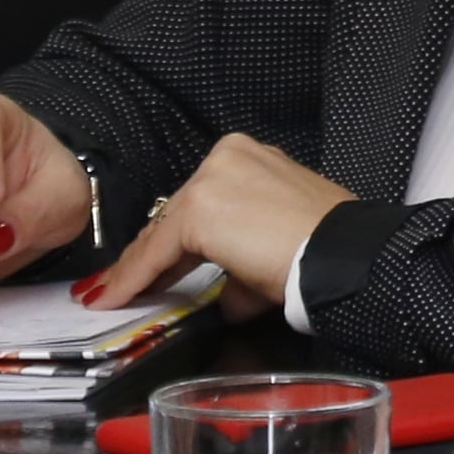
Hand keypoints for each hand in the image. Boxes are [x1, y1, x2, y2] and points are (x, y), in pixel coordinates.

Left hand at [82, 132, 351, 312]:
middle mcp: (226, 156)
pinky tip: (114, 296)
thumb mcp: (277, 242)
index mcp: (249, 157)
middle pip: (178, 215)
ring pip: (164, 232)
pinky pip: (155, 252)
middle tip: (133, 287)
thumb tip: (227, 294)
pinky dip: (133, 277)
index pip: (201, 203)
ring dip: (143, 268)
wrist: (339, 255)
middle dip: (157, 255)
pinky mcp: (196, 210)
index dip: (175, 241)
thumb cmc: (323, 250)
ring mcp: (209, 180)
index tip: (157, 267)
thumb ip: (243, 260)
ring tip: (116, 295)